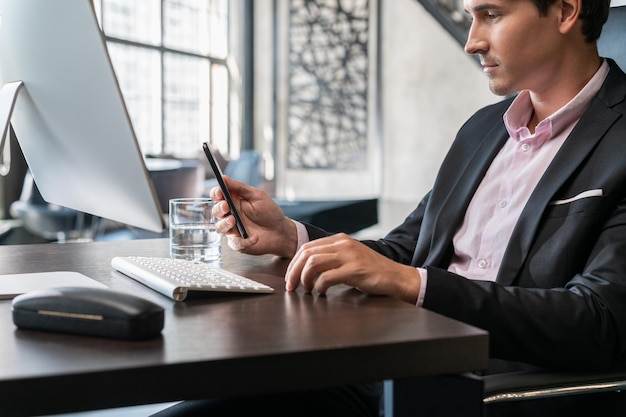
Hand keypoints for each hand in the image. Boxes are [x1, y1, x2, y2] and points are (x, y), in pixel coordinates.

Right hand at [210, 176, 297, 257]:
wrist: (281, 231)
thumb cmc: (269, 212)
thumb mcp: (257, 196)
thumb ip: (240, 188)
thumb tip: (224, 178)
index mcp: (233, 202)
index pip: (218, 196)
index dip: (216, 193)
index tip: (219, 192)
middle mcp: (230, 215)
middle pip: (216, 212)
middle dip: (219, 209)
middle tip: (226, 206)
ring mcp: (233, 230)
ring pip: (220, 228)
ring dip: (225, 224)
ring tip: (234, 220)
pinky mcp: (238, 243)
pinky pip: (235, 243)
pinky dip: (245, 241)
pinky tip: (255, 237)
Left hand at [285, 233, 420, 303]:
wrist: (396, 277)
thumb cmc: (372, 271)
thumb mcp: (349, 258)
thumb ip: (331, 258)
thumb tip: (306, 268)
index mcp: (339, 240)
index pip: (307, 247)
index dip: (294, 264)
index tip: (290, 277)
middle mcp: (343, 244)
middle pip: (306, 254)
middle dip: (294, 271)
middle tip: (291, 286)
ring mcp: (349, 255)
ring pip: (313, 262)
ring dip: (304, 278)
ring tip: (306, 289)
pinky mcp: (355, 269)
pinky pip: (327, 277)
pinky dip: (319, 286)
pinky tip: (321, 292)